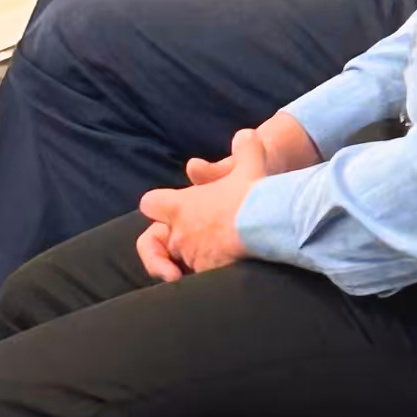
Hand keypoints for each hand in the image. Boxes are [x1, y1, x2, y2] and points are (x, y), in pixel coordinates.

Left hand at [136, 116, 318, 280]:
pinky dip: (209, 278)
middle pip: (159, 241)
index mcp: (181, 206)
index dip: (159, 206)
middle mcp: (180, 233)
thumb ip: (245, 148)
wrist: (267, 223)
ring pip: (181, 263)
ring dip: (194, 259)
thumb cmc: (254, 193)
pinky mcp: (208, 276)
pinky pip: (200, 281)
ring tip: (216, 254)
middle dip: (173, 243)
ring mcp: (192, 257)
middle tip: (192, 239)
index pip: (150, 204)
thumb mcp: (251, 163)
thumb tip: (246, 135)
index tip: (174, 210)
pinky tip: (227, 272)